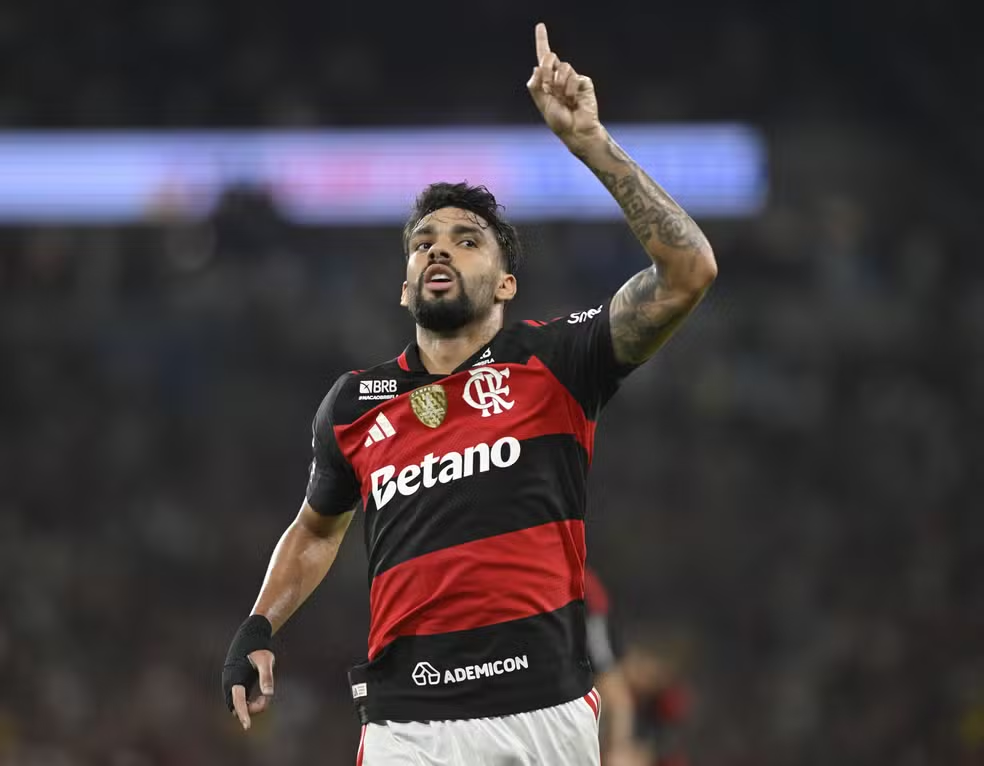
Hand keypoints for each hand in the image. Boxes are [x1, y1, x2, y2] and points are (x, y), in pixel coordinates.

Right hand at [230, 649, 274, 730]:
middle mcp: (230, 684)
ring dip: (250, 706)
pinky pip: (240, 701)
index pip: (238, 702)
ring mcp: (231, 685)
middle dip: (251, 709)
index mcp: (235, 678)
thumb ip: (267, 677)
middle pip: (237, 707)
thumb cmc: (259, 650)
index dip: (244, 714)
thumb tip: (269, 694)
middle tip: (266, 699)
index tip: (248, 726)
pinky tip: (261, 696)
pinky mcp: (236, 685)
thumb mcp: (266, 661)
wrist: (250, 639)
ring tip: (264, 696)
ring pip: (238, 705)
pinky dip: (249, 703)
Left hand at [526, 22, 604, 152]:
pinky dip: (570, 90)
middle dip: (547, 70)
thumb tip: (537, 66)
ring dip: (559, 84)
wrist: (576, 130)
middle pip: (549, 57)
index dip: (542, 41)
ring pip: (562, 66)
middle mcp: (559, 77)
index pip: (543, 58)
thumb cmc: (558, 120)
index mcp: (547, 81)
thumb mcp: (541, 103)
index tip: (540, 26)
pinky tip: (573, 101)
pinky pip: (573, 77)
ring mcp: (572, 78)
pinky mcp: (583, 81)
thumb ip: (535, 85)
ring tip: (564, 99)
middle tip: (550, 88)